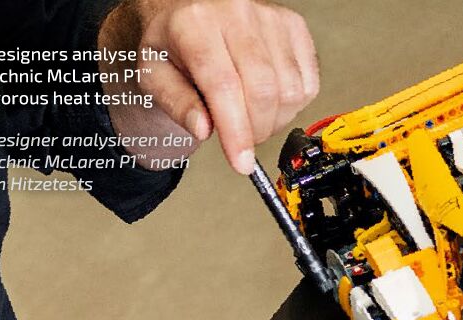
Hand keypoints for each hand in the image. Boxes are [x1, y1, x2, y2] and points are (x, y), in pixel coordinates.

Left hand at [99, 0, 320, 173]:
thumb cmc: (175, 44)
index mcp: (195, 22)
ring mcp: (271, 18)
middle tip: (242, 139)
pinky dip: (293, 106)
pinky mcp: (294, 27)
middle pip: (263, 90)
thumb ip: (176, 103)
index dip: (236, 131)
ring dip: (275, 120)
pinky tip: (271, 100)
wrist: (192, 12)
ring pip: (290, 91)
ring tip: (253, 116)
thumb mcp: (154, 75)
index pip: (223, 85)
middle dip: (256, 130)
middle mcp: (236, 12)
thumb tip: (203, 128)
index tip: (241, 162)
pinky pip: (308, 84)